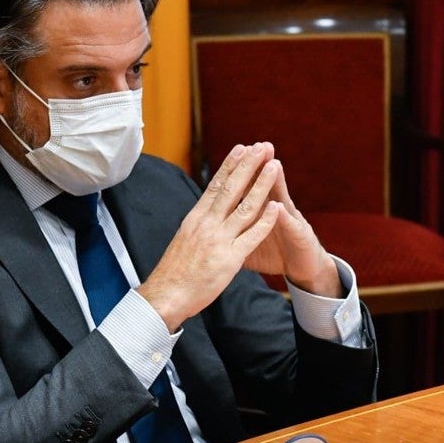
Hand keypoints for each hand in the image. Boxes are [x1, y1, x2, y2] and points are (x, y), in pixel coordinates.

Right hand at [138, 143, 282, 330]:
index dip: (230, 165)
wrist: (166, 296)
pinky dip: (265, 220)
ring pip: (245, 206)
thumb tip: (206, 210)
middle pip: (231, 188)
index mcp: (195, 218)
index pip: (215, 185)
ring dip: (261, 185)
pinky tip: (277, 207)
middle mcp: (206, 224)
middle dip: (249, 165)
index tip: (242, 148)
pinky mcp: (229, 258)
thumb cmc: (174, 271)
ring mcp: (218, 240)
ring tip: (274, 166)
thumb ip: (199, 224)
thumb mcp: (184, 239)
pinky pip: (251, 236)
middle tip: (262, 146)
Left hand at [243, 154, 340, 296]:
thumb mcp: (249, 240)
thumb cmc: (275, 253)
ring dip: (277, 183)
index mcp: (262, 210)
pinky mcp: (301, 237)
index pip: (251, 186)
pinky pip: (291, 227)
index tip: (235, 152)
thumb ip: (234, 228)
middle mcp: (278, 210)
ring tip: (273, 165)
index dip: (243, 170)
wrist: (304, 269)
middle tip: (257, 146)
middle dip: (261, 166)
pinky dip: (284, 218)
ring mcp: (291, 222)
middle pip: (267, 185)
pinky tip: (279, 208)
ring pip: (282, 199)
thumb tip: (211, 222)